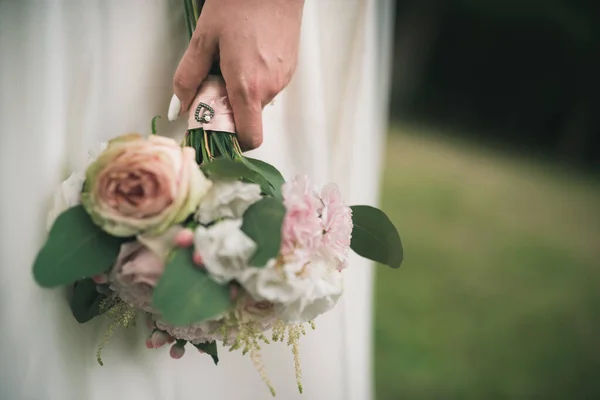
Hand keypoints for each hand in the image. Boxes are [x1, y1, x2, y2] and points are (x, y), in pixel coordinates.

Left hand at [168, 0, 304, 149]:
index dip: (233, 140)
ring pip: (257, 100)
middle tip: (215, 80)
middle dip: (229, 107)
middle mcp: (270, 88)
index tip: (215, 128)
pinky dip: (254, 78)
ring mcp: (283, 79)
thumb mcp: (204, 38)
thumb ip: (188, 77)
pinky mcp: (290, 68)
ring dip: (241, 91)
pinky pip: (268, 85)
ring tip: (231, 59)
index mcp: (248, 86)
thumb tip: (179, 105)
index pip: (249, 137)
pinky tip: (247, 52)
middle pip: (248, 117)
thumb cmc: (241, 4)